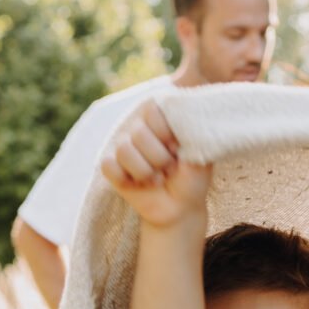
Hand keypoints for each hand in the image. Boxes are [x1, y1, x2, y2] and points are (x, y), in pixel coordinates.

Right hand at [101, 101, 211, 227]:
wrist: (181, 206)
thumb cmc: (192, 176)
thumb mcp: (200, 149)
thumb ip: (191, 125)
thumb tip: (185, 102)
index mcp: (160, 118)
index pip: (152, 110)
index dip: (165, 133)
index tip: (177, 149)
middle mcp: (139, 128)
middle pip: (138, 133)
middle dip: (159, 158)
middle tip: (170, 168)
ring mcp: (123, 147)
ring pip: (124, 150)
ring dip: (145, 171)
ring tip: (157, 179)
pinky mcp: (112, 167)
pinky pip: (108, 166)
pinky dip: (125, 178)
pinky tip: (138, 184)